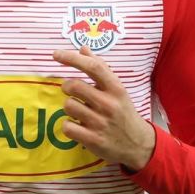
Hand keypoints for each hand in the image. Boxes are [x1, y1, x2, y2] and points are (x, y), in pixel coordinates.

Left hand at [52, 46, 155, 170]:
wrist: (138, 144)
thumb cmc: (123, 112)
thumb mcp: (117, 89)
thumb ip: (101, 68)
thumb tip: (83, 49)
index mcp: (116, 89)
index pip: (93, 67)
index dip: (72, 58)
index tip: (56, 54)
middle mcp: (109, 104)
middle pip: (74, 86)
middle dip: (67, 86)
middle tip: (71, 91)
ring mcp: (100, 123)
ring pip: (68, 105)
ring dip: (69, 106)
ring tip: (78, 111)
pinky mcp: (93, 140)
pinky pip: (67, 127)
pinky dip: (69, 125)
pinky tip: (78, 126)